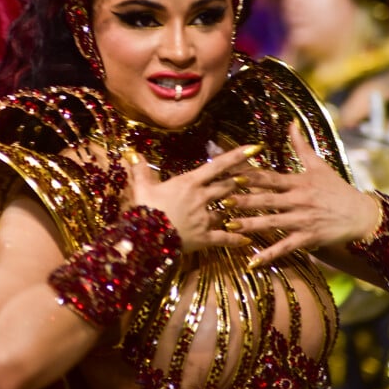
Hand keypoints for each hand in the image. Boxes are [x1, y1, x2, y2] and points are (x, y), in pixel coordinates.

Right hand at [123, 144, 260, 252]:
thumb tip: (134, 154)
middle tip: (253, 176)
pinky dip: (235, 239)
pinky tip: (245, 240)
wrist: (145, 238)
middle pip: (228, 186)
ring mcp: (204, 218)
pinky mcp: (204, 238)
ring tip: (249, 205)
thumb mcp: (142, 188)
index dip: (237, 156)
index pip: (217, 166)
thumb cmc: (144, 209)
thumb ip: (141, 170)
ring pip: (227, 210)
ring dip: (237, 208)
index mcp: (189, 183)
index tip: (254, 148)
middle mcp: (201, 198)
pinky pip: (223, 238)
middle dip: (241, 181)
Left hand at [221, 122, 380, 265]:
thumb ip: (301, 146)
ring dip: (250, 225)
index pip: (271, 178)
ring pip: (272, 223)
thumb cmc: (338, 189)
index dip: (251, 176)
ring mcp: (303, 220)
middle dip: (243, 200)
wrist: (361, 215)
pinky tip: (251, 261)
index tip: (231, 175)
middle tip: (221, 201)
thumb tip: (290, 123)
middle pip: (267, 200)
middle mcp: (299, 200)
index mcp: (299, 182)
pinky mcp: (308, 239)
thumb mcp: (319, 165)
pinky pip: (285, 248)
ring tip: (229, 226)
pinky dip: (268, 255)